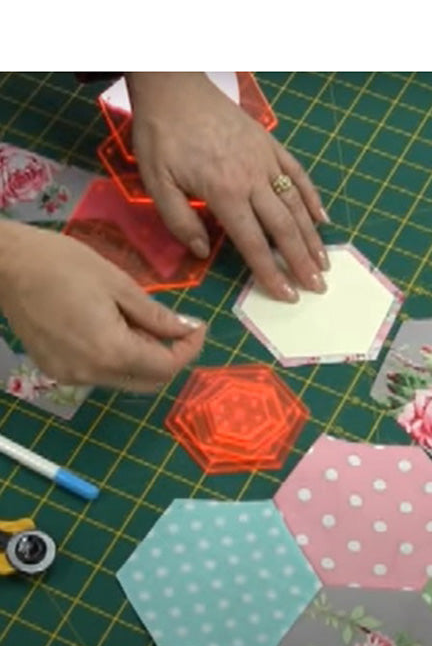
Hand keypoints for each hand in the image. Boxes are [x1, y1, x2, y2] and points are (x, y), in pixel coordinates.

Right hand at [0, 221, 205, 391]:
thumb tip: (187, 330)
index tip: (198, 327)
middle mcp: (91, 373)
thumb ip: (156, 316)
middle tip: (177, 327)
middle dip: (171, 358)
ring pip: (126, 380)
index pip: (167, 367)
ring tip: (141, 322)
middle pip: (150, 381)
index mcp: (111, 351)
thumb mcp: (120, 285)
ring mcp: (70, 376)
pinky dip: (119, 358)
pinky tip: (114, 329)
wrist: (4, 264)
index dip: (189, 349)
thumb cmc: (63, 264)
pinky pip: (101, 374)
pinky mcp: (56, 371)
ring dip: (145, 358)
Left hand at [126, 72, 329, 302]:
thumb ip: (179, 219)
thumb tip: (202, 251)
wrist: (174, 86)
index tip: (287, 295)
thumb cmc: (161, 135)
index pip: (254, 242)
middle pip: (284, 228)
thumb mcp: (156, 181)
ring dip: (312, 237)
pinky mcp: (271, 146)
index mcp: (224, 192)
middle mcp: (252, 179)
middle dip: (302, 261)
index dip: (271, 272)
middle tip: (317, 287)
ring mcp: (266, 161)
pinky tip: (322, 219)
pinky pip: (298, 175)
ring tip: (324, 262)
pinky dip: (313, 198)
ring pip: (296, 205)